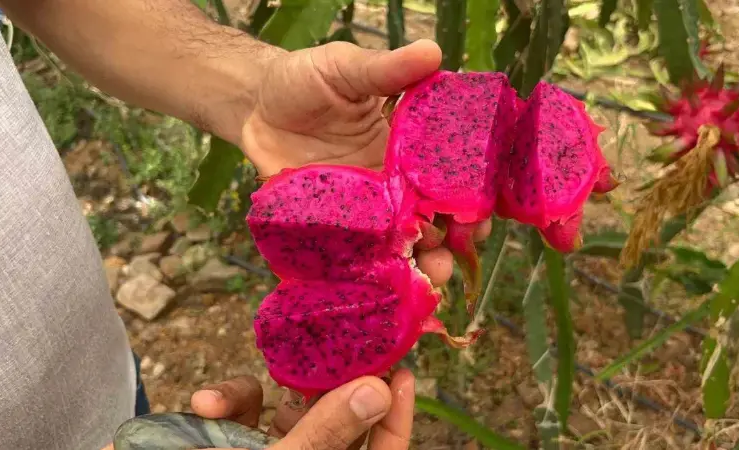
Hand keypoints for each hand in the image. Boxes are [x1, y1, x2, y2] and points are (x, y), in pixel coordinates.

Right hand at [191, 370, 414, 449]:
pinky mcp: (225, 441)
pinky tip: (204, 403)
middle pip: (338, 423)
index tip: (403, 371)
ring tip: (283, 359)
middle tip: (347, 337)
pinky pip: (241, 411)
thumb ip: (323, 434)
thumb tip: (379, 391)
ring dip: (279, 386)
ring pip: (290, 409)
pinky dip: (226, 399)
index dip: (396, 420)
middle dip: (339, 382)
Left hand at [240, 39, 490, 285]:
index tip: (485, 214)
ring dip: (423, 262)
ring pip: (403, 244)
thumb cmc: (303, 81)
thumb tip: (432, 52)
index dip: (472, 196)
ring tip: (433, 275)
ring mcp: (365, 211)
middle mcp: (394, 184)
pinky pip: (358, 256)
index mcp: (408, 148)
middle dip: (454, 239)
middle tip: (459, 250)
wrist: (253, 107)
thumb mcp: (344, 68)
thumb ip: (384, 69)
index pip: (451, 175)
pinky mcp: (334, 229)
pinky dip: (375, 274)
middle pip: (435, 217)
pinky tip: (386, 287)